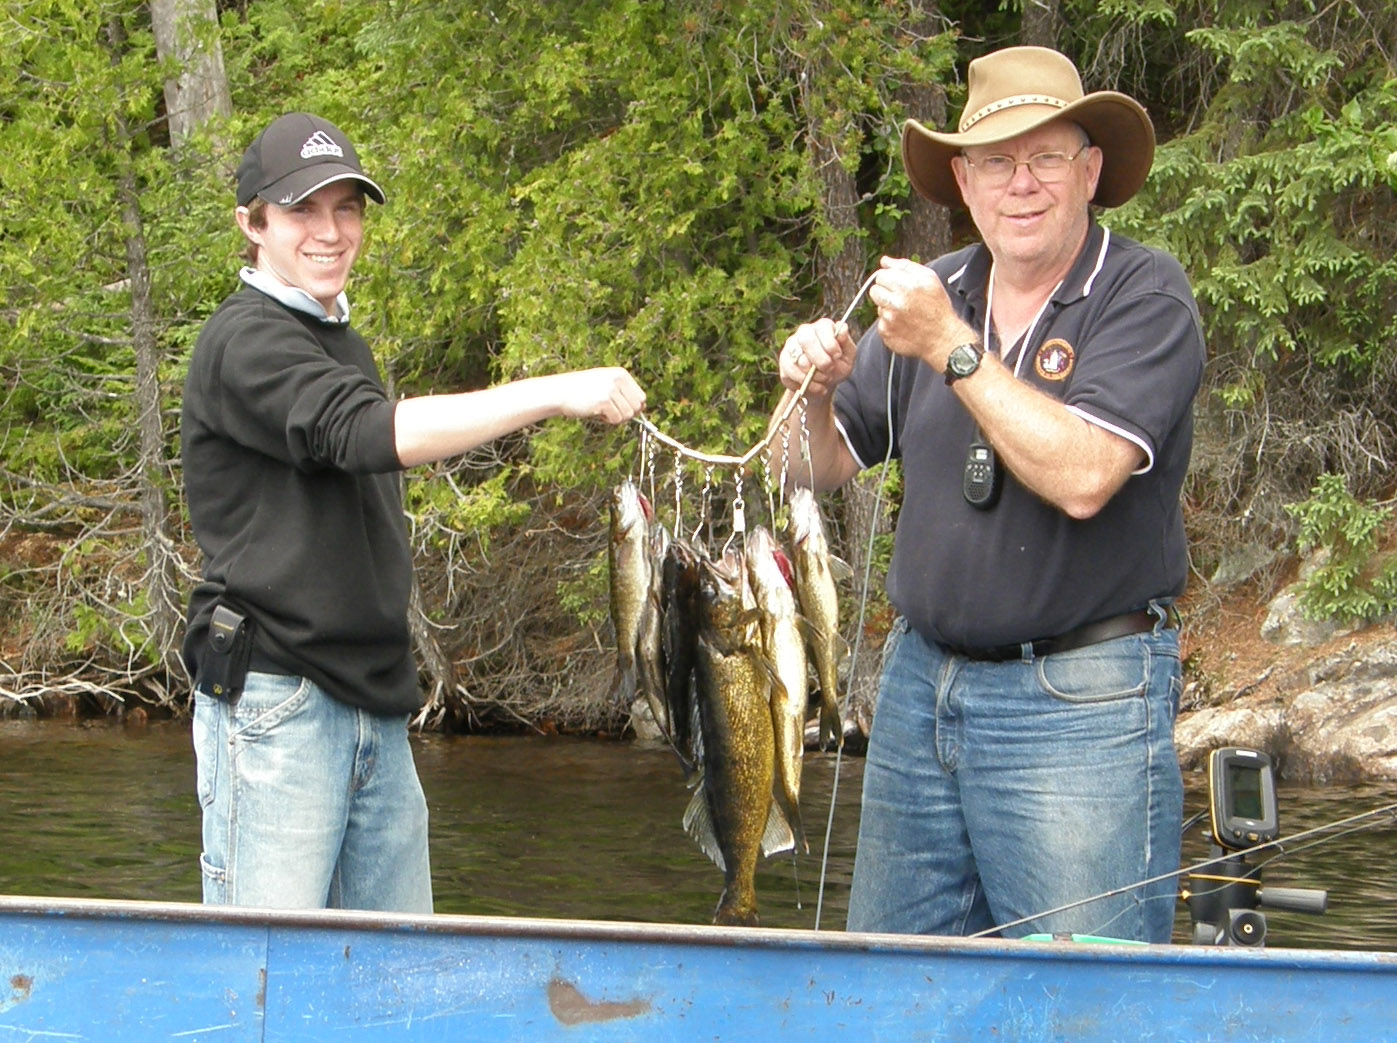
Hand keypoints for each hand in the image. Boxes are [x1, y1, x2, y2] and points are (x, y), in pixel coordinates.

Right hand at [559, 367, 646, 424]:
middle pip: (637, 407)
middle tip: (611, 412)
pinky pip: (616, 419)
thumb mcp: (606, 384)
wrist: (560, 391)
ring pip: (627, 415)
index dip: (633, 407)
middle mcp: (618, 380)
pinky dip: (608, 420)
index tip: (621, 409)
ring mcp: (611, 390)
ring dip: (616, 417)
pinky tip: (597, 412)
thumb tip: (643, 407)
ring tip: (602, 410)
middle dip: (627, 414)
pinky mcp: (604, 401)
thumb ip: (623, 393)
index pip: (641, 397)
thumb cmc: (583, 390)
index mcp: (621, 374)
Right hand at [778, 318, 856, 398]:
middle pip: (806, 340)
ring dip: (815, 374)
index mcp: (822, 327)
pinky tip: (818, 387)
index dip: (830, 343)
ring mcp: (791, 347)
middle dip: (820, 358)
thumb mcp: (848, 356)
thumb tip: (842, 328)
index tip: (838, 356)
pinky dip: (808, 383)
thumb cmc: (838, 366)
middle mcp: (804, 333)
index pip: (822, 327)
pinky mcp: (784, 363)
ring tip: (825, 379)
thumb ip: (845, 342)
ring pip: (799, 359)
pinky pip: (792, 373)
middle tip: (830, 369)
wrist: (825, 384)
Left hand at [868, 256, 973, 372]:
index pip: (881, 275)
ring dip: (888, 308)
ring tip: (905, 313)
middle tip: (899, 299)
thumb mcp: (929, 279)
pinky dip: (890, 324)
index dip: (889, 279)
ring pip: (878, 307)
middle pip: (874, 290)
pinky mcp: (886, 333)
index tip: (898, 285)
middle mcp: (897, 302)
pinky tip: (904, 325)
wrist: (942, 337)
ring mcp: (890, 319)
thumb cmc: (937, 306)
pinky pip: (881, 323)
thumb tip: (884, 261)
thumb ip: (905, 266)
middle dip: (884, 292)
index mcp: (908, 286)